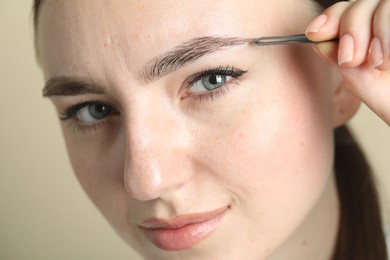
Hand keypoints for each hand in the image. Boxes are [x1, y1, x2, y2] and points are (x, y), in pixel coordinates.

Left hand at [305, 0, 389, 125]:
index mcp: (376, 33)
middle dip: (350, 28)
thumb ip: (344, 61)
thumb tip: (318, 42)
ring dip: (376, 31)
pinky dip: (388, 32)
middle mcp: (388, 23)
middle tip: (351, 59)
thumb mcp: (368, 82)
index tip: (314, 34)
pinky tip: (389, 58)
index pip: (349, 9)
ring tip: (380, 63)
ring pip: (384, 3)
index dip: (331, 17)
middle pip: (363, 3)